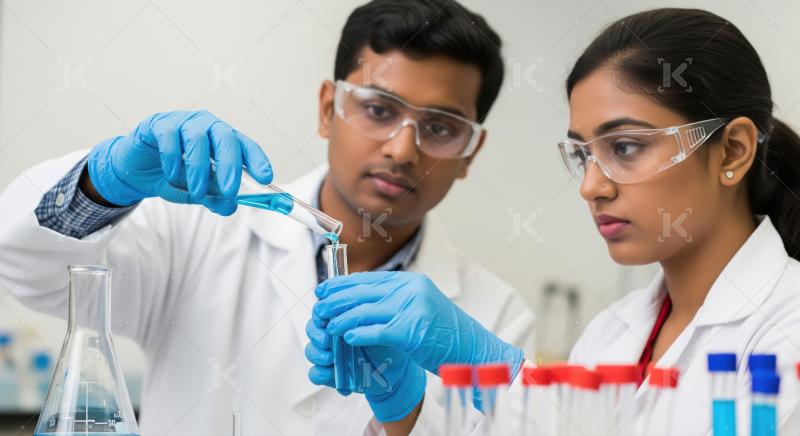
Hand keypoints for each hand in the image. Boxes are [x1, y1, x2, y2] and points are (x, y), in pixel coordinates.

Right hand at [87, 110, 272, 214]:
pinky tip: (171, 174)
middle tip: (230, 190)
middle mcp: (207, 126)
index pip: (246, 145)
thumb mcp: (196, 192)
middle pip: (226, 138)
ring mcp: (183, 122)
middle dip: (230, 166)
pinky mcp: (158, 124)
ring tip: (196, 191)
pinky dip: (172, 159)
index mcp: (222, 140)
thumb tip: (231, 206)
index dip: (257, 160)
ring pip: (198, 139)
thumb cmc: (173, 176)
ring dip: (199, 169)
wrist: (135, 171)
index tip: (265, 178)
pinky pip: (170, 137)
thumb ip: (215, 198)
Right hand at [305, 316, 425, 421]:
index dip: (320, 312)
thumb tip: (348, 312)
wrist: (397, 370)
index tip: (324, 315)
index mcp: (342, 319)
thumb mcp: (379, 325)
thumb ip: (363, 316)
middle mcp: (334, 336)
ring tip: (331, 357)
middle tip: (327, 339)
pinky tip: (334, 373)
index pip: (322, 311)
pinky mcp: (332, 374)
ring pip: (310, 351)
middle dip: (316, 333)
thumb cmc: (388, 344)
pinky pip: (315, 374)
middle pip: (312, 329)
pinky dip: (321, 374)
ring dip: (317, 353)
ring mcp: (331, 355)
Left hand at [314, 271, 523, 377]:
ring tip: (328, 326)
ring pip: (364, 311)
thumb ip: (395, 301)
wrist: (474, 351)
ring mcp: (412, 308)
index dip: (342, 285)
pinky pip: (375, 331)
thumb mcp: (420, 308)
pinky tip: (347, 338)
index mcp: (411, 282)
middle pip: (362, 291)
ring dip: (341, 320)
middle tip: (319, 308)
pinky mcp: (411, 330)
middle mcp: (411, 290)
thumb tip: (361, 301)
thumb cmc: (445, 335)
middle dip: (336, 300)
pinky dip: (358, 334)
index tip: (324, 291)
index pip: (369, 279)